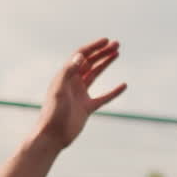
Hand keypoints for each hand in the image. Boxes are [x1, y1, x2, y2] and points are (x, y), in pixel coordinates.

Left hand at [35, 37, 125, 151]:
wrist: (53, 136)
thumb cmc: (53, 113)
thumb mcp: (60, 89)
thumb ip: (68, 72)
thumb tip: (81, 55)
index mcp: (65, 76)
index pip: (80, 56)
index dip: (93, 47)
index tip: (106, 41)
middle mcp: (72, 82)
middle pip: (89, 63)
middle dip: (102, 52)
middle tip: (117, 44)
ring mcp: (80, 94)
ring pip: (95, 75)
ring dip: (106, 64)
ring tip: (117, 54)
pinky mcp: (87, 107)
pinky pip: (103, 97)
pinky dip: (113, 91)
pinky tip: (123, 85)